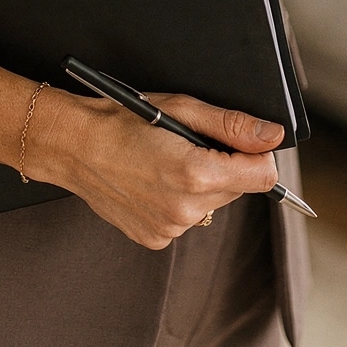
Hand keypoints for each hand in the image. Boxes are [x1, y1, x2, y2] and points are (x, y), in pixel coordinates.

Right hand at [25, 89, 283, 248]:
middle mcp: (186, 209)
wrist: (73, 145)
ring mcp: (169, 228)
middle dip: (224, 165)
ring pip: (211, 205)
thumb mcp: (180, 108)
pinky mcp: (155, 238)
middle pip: (238, 189)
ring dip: (201, 185)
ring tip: (164, 161)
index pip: (263, 176)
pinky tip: (153, 181)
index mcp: (196, 174)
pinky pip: (185, 218)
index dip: (256, 153)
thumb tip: (272, 135)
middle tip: (188, 143)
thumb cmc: (121, 119)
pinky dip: (178, 200)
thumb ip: (231, 125)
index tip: (238, 140)